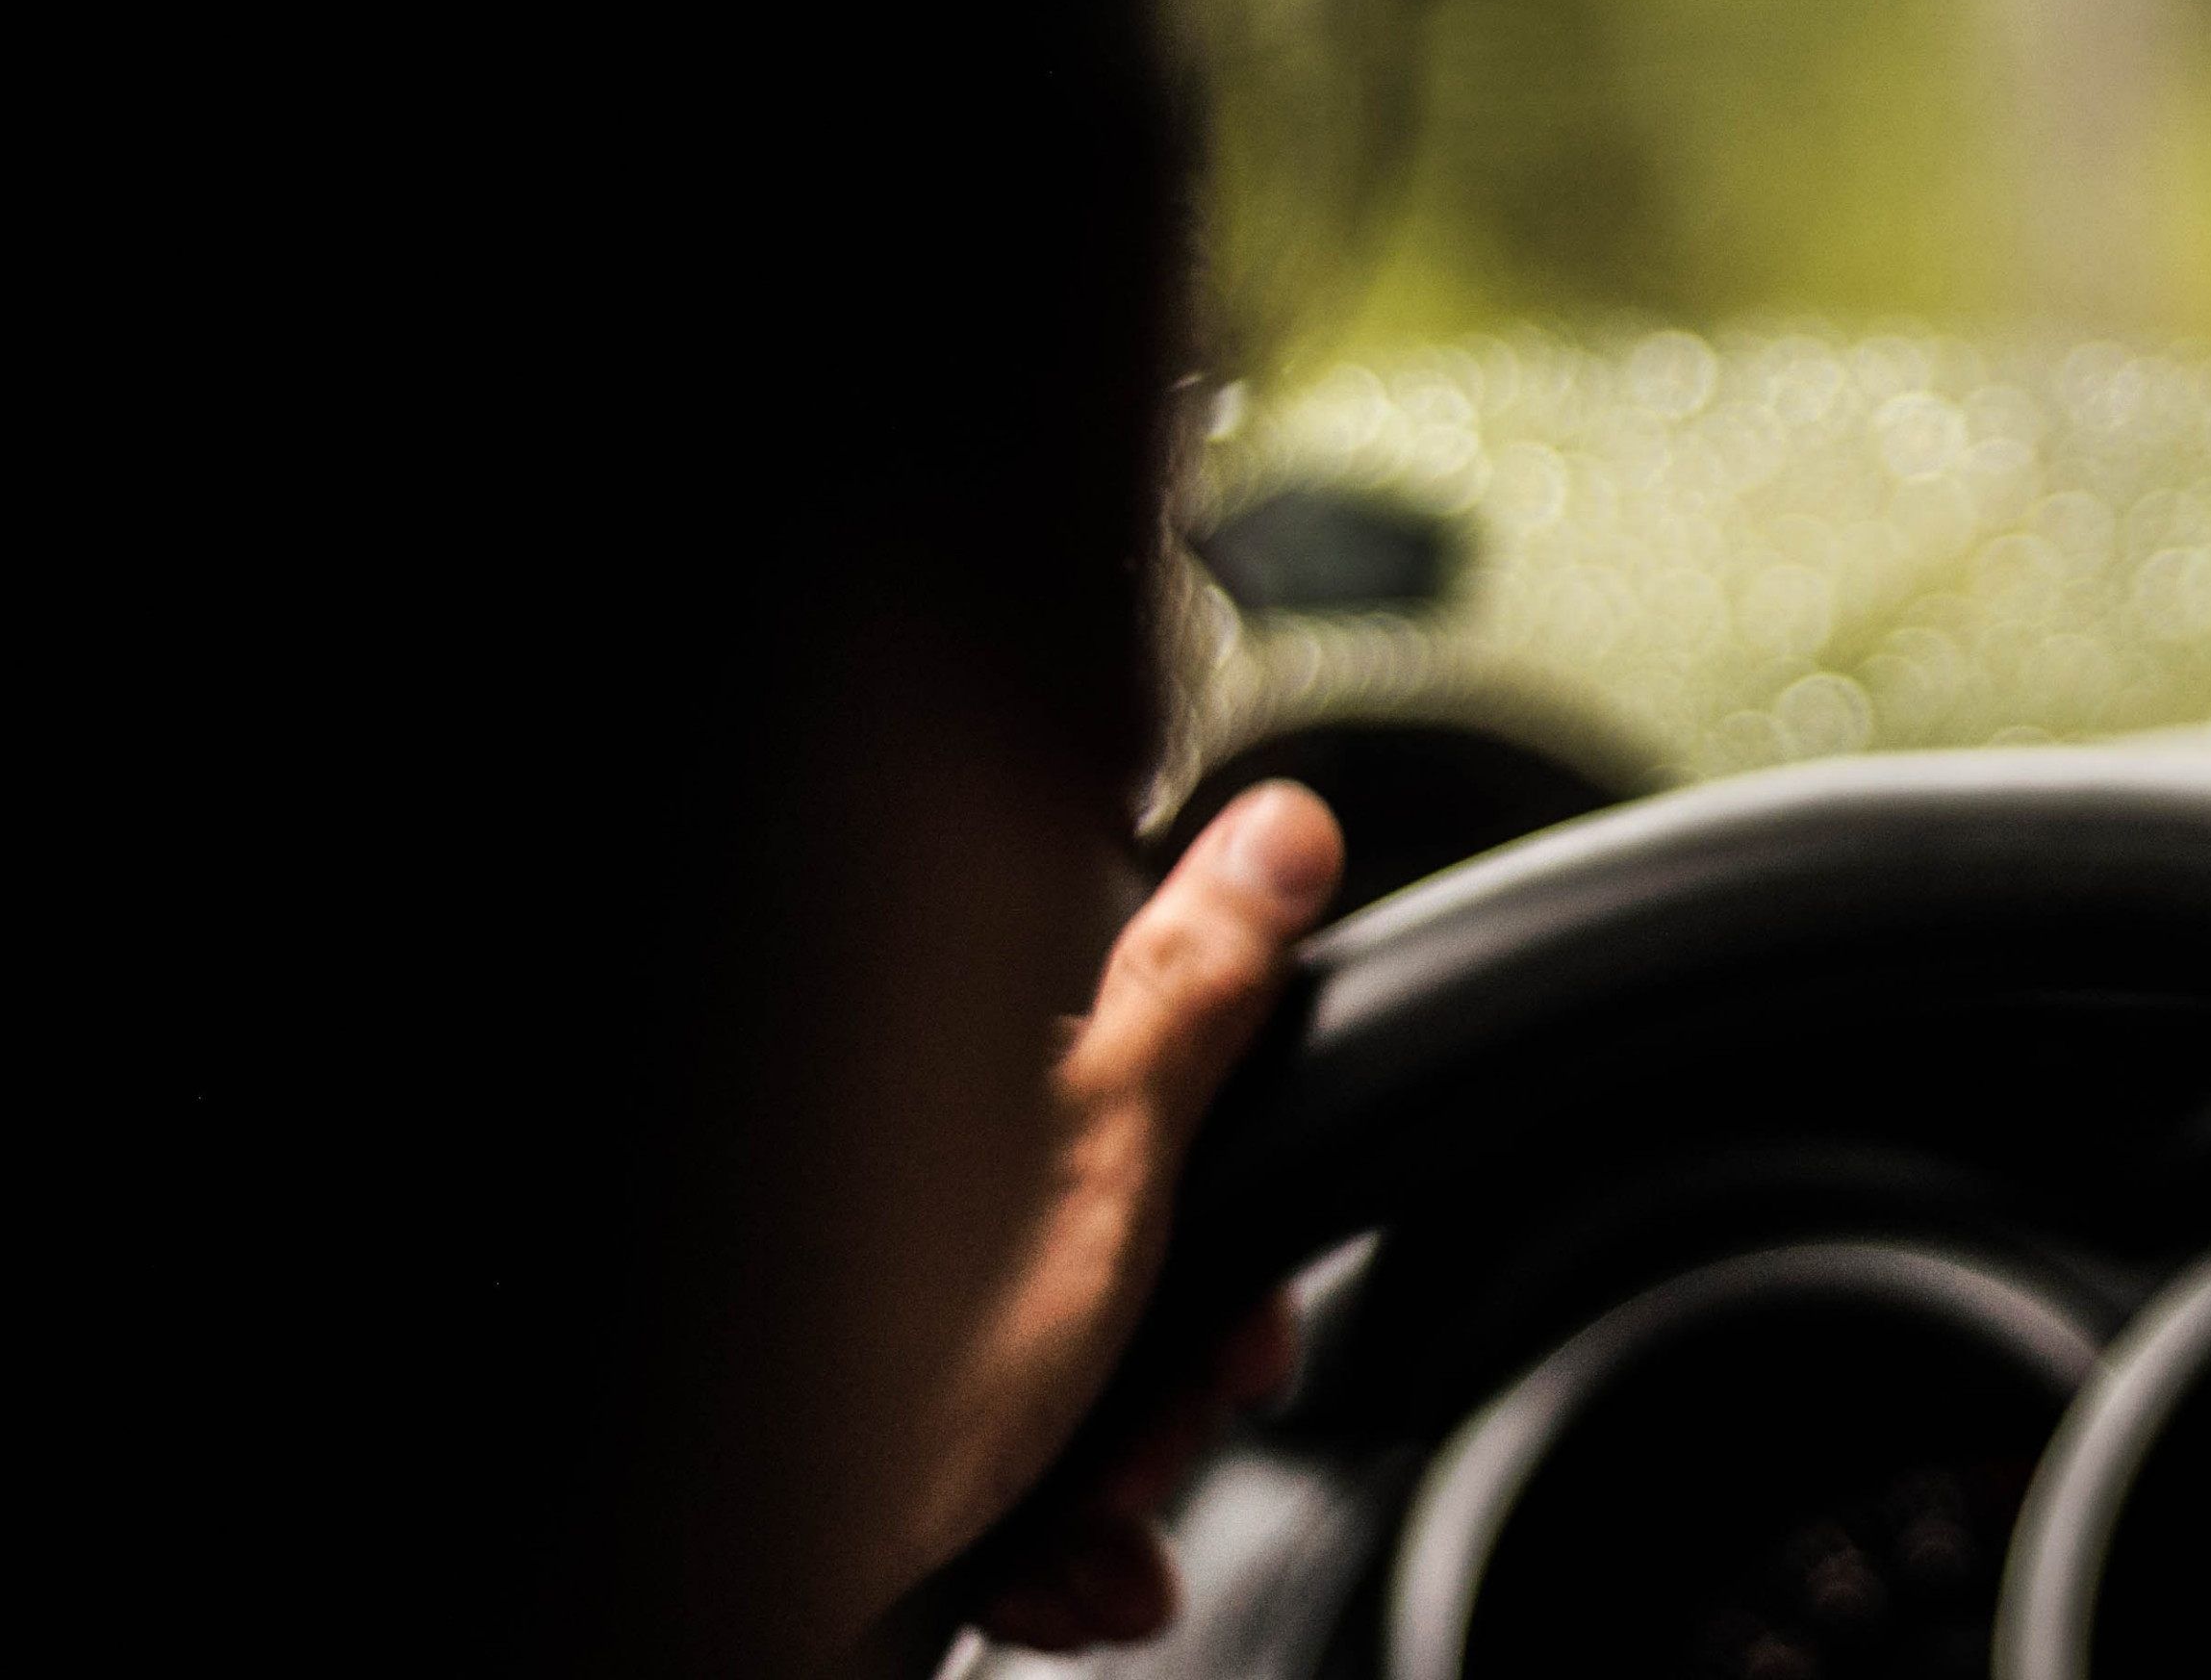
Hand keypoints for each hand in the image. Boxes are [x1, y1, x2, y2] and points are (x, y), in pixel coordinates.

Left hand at [876, 779, 1344, 1652]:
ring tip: (1096, 1525)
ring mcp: (851, 1294)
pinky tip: (1050, 1565)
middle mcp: (879, 1161)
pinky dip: (1036, 1516)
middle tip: (1167, 1418)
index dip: (1225, 1192)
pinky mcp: (841, 1413)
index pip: (1133, 1084)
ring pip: (1046, 1357)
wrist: (738, 1570)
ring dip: (1115, 1457)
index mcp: (943, 1060)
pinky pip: (973, 1446)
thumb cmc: (873, 1369)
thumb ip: (1195, 995)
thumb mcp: (1094, 1158)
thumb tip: (1279, 833)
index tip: (1244, 1285)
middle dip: (1170, 1354)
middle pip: (1100, 1235)